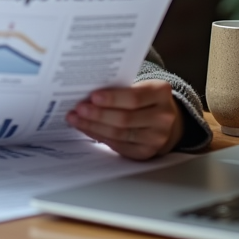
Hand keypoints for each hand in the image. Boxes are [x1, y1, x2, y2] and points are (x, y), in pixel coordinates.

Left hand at [66, 80, 183, 159]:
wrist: (163, 119)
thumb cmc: (145, 99)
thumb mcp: (140, 86)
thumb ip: (120, 89)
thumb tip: (88, 94)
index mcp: (161, 93)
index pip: (134, 97)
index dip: (112, 98)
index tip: (92, 96)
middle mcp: (163, 117)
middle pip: (125, 118)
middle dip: (98, 114)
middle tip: (79, 109)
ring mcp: (156, 137)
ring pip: (119, 134)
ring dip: (93, 126)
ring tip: (76, 119)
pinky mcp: (145, 152)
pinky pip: (118, 145)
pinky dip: (99, 136)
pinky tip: (86, 128)